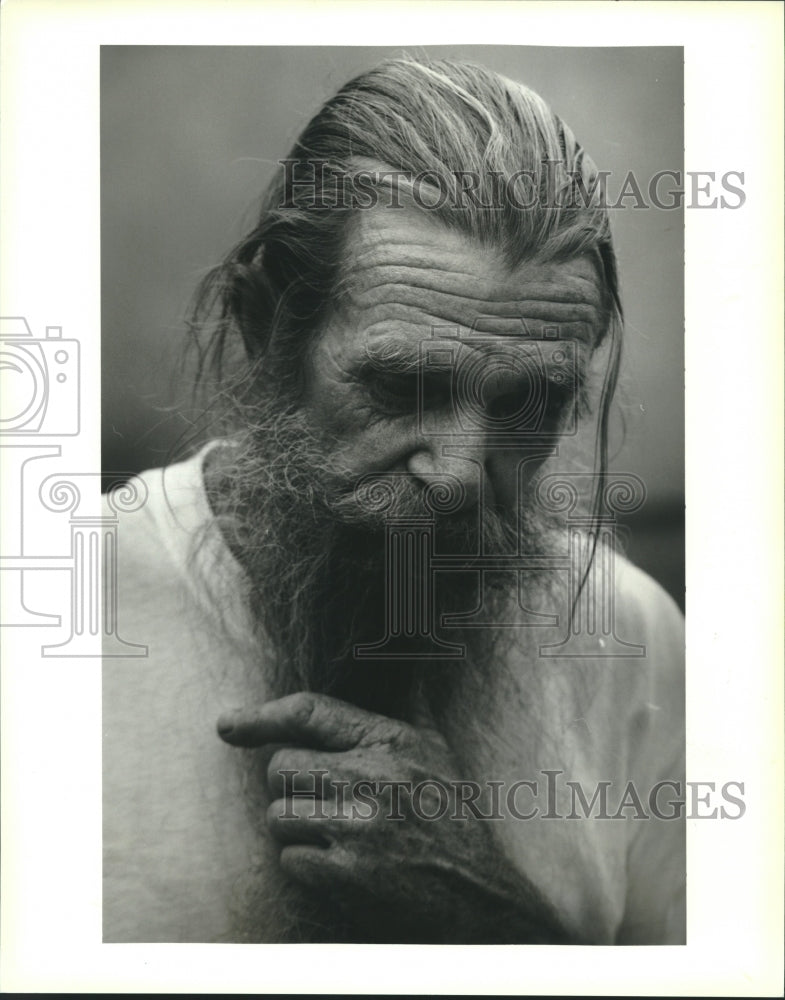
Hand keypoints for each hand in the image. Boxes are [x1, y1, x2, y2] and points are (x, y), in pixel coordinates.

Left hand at [217, 691, 571, 942]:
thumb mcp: (436, 750)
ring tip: (333, 834)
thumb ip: (404, 706)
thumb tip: (405, 646)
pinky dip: (305, 865)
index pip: (310, 712)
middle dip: (288, 786)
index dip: (262, 716)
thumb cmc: (452, 817)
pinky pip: (290, 859)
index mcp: (390, 741)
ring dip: (295, 828)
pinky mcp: (349, 875)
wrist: (481, 897)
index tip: (228, 725)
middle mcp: (374, 778)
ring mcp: (360, 827)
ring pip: (279, 815)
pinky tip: (339, 866)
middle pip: (281, 767)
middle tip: (319, 801)